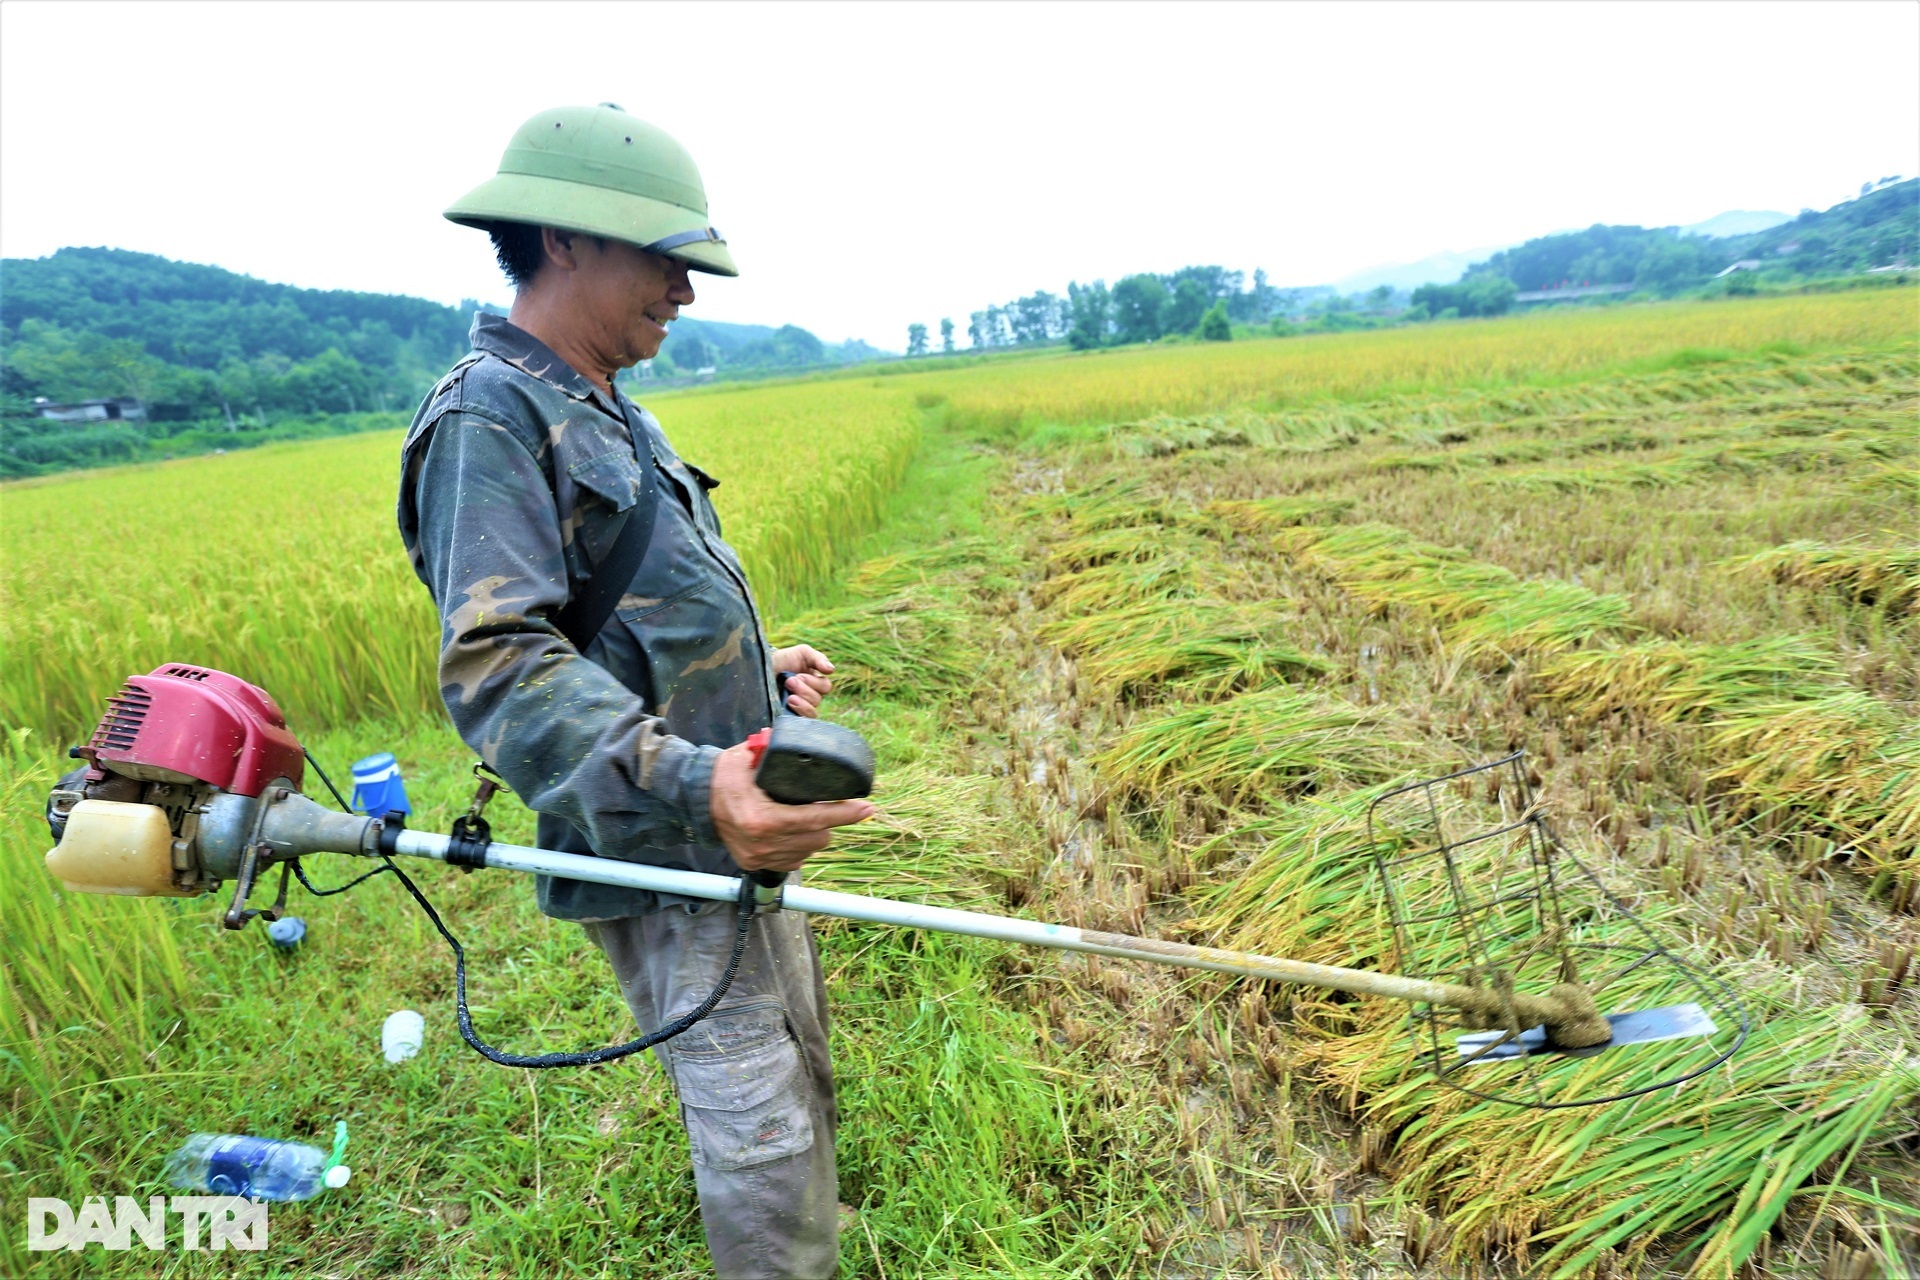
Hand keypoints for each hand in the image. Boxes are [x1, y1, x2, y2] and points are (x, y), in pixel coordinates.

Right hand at [708, 739, 873, 871]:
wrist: (694, 800)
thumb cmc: (723, 776)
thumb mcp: (747, 756)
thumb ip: (773, 749)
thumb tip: (802, 738)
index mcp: (761, 818)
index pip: (814, 819)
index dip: (844, 814)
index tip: (866, 808)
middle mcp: (762, 843)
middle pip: (817, 838)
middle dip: (829, 822)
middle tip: (831, 805)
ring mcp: (759, 857)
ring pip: (807, 851)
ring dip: (815, 835)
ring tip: (809, 816)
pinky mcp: (755, 864)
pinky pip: (793, 860)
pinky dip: (799, 846)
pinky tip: (794, 830)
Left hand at [772, 644, 833, 717]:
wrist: (763, 668)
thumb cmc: (784, 659)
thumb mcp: (802, 653)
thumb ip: (817, 658)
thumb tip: (831, 670)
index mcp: (815, 681)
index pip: (826, 687)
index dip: (814, 682)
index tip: (798, 675)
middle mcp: (810, 695)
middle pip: (818, 699)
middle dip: (804, 690)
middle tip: (789, 681)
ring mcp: (801, 706)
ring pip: (812, 711)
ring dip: (801, 702)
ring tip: (789, 696)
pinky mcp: (791, 715)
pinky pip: (803, 720)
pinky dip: (798, 712)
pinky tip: (789, 704)